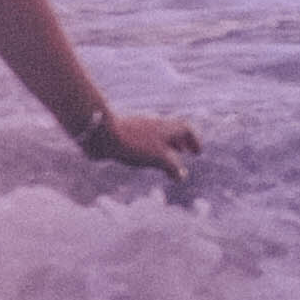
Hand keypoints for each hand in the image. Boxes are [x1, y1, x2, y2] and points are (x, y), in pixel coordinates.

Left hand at [81, 108, 201, 199]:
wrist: (102, 133)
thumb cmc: (134, 144)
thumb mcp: (159, 158)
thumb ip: (172, 167)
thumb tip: (181, 176)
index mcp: (166, 127)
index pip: (186, 130)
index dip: (194, 141)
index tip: (198, 152)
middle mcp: (154, 124)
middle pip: (172, 130)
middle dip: (181, 142)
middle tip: (187, 151)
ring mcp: (139, 126)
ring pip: (157, 134)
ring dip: (166, 144)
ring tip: (167, 156)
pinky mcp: (125, 132)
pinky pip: (143, 138)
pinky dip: (151, 146)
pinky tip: (145, 156)